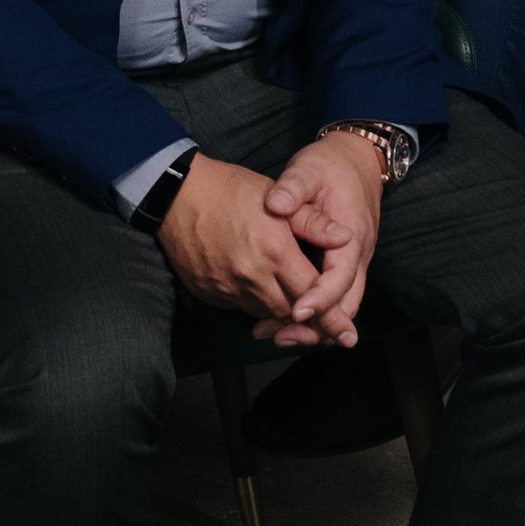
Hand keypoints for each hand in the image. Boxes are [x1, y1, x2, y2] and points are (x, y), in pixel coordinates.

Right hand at [158, 153, 331, 326]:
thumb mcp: (276, 197)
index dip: (333, 318)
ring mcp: (228, 287)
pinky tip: (259, 287)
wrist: (176, 194)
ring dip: (282, 309)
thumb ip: (313, 222)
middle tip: (324, 323)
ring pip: (265, 313)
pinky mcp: (210, 293)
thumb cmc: (230, 189)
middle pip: (290, 312)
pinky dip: (255, 302)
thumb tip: (346, 237)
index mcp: (275, 252)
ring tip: (293, 302)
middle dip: (308, 318)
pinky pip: (240, 307)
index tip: (348, 336)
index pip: (313, 296)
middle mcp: (252, 276)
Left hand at [257, 133, 384, 350]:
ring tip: (273, 334)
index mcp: (351, 235)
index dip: (320, 298)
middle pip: (345, 306)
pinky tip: (283, 318)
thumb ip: (293, 187)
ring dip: (313, 326)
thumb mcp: (309, 169)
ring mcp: (354, 263)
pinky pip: (335, 299)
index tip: (296, 311)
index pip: (340, 277)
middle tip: (276, 335)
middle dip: (315, 327)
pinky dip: (314, 314)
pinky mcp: (344, 266)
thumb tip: (274, 204)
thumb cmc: (330, 166)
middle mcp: (358, 256)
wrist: (357, 161)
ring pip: (342, 308)